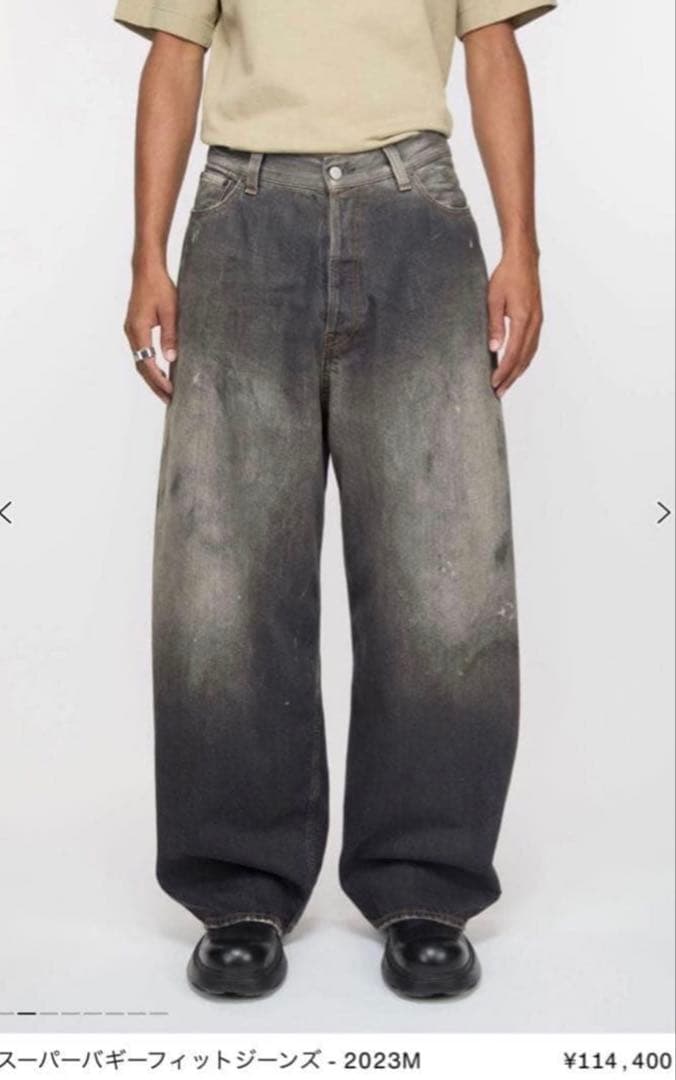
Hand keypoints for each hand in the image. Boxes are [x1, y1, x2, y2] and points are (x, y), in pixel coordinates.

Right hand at [124, 265, 177, 403]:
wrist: (147, 270)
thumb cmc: (160, 287)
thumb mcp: (171, 312)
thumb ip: (170, 336)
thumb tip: (171, 360)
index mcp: (138, 330)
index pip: (147, 363)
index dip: (159, 380)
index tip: (170, 392)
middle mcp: (131, 333)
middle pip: (141, 366)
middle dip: (155, 384)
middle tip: (169, 400)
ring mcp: (131, 331)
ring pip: (140, 361)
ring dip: (152, 376)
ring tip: (166, 391)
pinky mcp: (134, 328)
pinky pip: (141, 352)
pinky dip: (149, 365)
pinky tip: (160, 371)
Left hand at [487, 247, 542, 397]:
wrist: (523, 260)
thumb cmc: (507, 276)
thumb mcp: (494, 299)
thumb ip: (494, 324)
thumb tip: (494, 348)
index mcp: (523, 319)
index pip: (513, 353)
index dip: (503, 371)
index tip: (493, 383)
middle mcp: (534, 323)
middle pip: (523, 359)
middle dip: (510, 378)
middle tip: (498, 392)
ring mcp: (537, 322)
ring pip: (529, 355)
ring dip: (518, 372)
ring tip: (506, 384)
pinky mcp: (537, 320)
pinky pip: (532, 346)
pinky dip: (524, 360)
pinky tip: (516, 367)